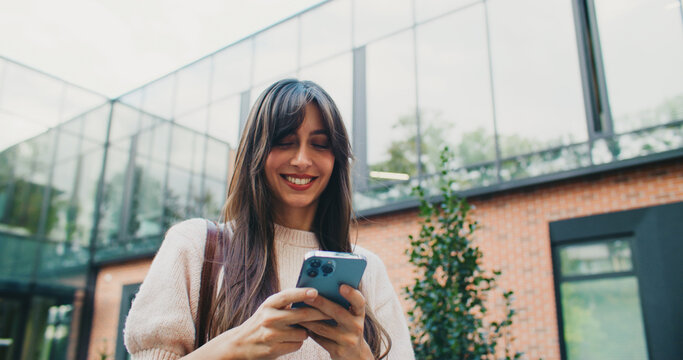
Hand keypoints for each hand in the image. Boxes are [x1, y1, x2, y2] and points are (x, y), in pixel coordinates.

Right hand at [187, 287, 329, 359]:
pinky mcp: (273, 349)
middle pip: (302, 315)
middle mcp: (269, 317)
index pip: (287, 295)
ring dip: (305, 332)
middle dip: (320, 314)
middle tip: (331, 313)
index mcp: (269, 304)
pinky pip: (297, 344)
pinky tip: (288, 340)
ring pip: (303, 332)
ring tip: (296, 330)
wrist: (240, 344)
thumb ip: (286, 303)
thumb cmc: (261, 323)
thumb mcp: (269, 308)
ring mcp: (271, 334)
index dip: (302, 293)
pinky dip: (297, 342)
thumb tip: (313, 296)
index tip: (316, 292)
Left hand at [298, 284, 373, 359]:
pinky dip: (309, 331)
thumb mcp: (350, 317)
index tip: (341, 286)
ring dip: (308, 319)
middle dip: (321, 303)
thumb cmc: (347, 328)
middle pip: (338, 312)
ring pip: (323, 327)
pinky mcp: (338, 351)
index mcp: (359, 314)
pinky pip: (319, 339)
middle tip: (307, 296)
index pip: (359, 302)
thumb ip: (341, 304)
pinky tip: (301, 324)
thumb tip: (318, 290)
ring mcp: (348, 340)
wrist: (354, 355)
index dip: (352, 294)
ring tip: (297, 310)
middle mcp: (356, 327)